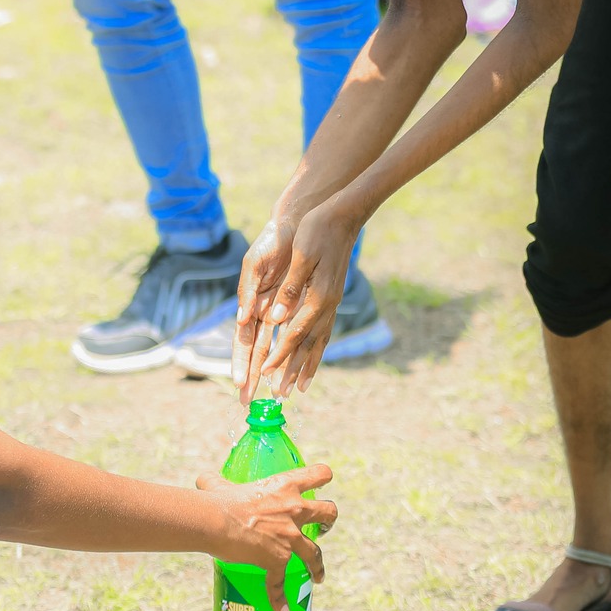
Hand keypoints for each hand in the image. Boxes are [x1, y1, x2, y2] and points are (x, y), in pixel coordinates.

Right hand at [197, 464, 337, 610]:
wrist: (216, 522)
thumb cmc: (218, 499)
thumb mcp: (221, 485)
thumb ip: (218, 481)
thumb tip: (204, 480)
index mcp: (285, 486)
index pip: (319, 474)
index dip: (324, 478)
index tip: (323, 484)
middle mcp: (295, 510)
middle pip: (329, 511)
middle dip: (329, 520)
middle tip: (322, 527)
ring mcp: (290, 537)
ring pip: (317, 552)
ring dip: (318, 565)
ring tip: (317, 573)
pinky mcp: (278, 560)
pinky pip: (280, 584)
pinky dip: (280, 599)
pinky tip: (282, 609)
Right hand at [232, 217, 294, 397]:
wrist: (297, 226)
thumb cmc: (271, 243)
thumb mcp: (254, 264)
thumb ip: (247, 291)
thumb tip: (243, 319)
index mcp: (250, 303)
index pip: (243, 341)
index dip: (241, 362)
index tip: (240, 384)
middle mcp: (265, 312)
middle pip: (257, 351)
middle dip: (252, 375)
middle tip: (247, 402)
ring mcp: (281, 312)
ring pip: (275, 347)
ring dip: (273, 371)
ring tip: (271, 395)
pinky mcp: (299, 306)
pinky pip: (297, 334)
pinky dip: (295, 352)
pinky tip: (294, 371)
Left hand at [236, 204, 357, 400]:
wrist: (344, 215)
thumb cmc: (319, 230)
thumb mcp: (302, 256)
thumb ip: (291, 289)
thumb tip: (278, 318)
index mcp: (318, 296)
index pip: (294, 333)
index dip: (280, 355)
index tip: (266, 373)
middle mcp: (327, 304)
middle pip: (308, 345)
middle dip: (293, 369)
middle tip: (281, 395)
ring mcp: (332, 302)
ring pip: (319, 341)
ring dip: (308, 365)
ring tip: (300, 388)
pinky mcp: (332, 296)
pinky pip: (325, 330)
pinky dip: (318, 348)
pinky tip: (314, 357)